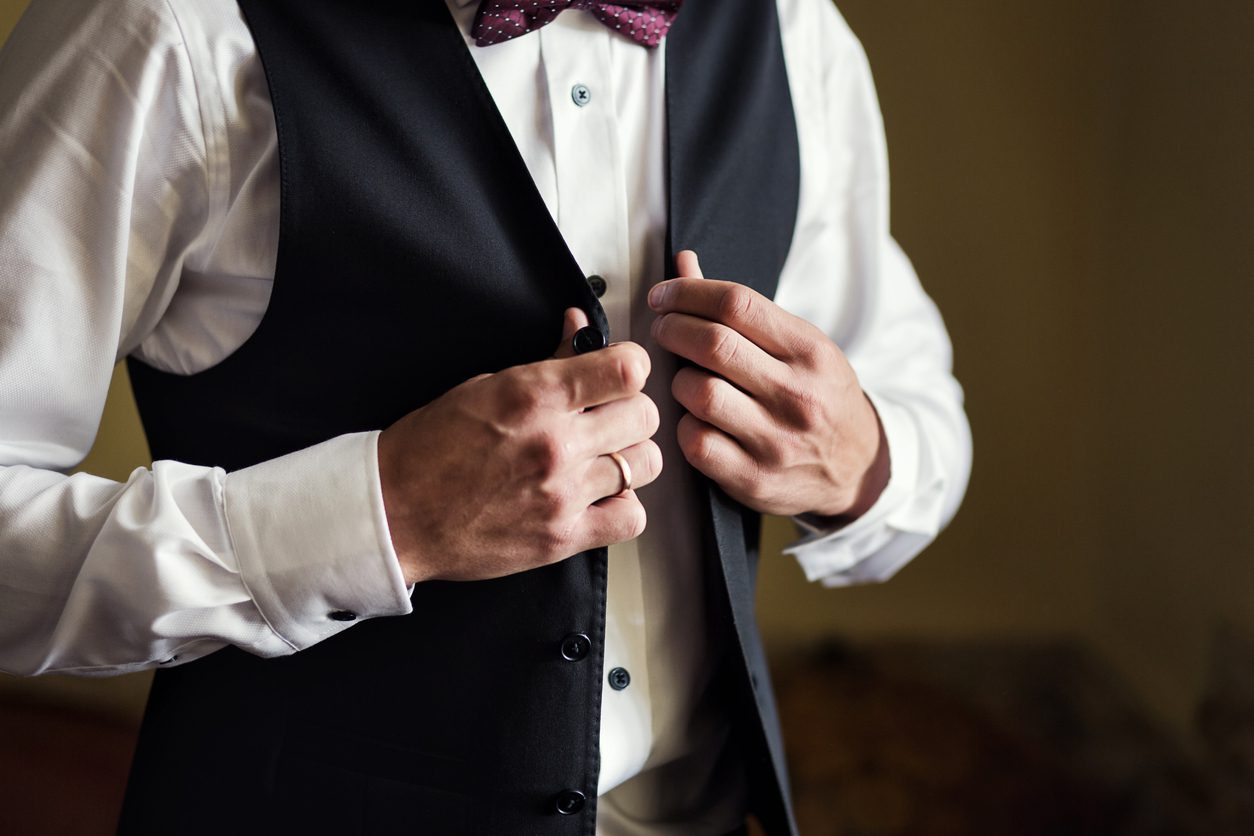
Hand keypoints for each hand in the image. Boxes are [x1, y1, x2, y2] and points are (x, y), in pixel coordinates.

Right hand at [379, 309, 661, 584]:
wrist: (394, 513)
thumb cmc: (430, 448)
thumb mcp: (485, 385)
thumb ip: (546, 360)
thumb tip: (579, 326)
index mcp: (533, 396)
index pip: (628, 369)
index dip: (629, 366)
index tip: (618, 372)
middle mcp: (554, 443)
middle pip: (645, 415)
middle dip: (630, 410)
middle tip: (608, 417)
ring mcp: (562, 493)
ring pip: (645, 464)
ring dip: (630, 456)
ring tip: (604, 457)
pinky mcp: (562, 536)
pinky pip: (632, 517)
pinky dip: (624, 506)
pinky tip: (600, 497)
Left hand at [649, 251, 887, 520]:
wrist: (859, 469)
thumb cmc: (819, 396)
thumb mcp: (800, 345)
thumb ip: (742, 310)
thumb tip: (684, 264)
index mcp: (809, 351)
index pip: (737, 303)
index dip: (688, 292)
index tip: (664, 296)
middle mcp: (796, 394)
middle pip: (713, 345)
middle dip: (672, 329)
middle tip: (663, 329)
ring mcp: (776, 440)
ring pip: (699, 393)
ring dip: (678, 380)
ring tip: (685, 378)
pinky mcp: (754, 478)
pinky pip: (697, 443)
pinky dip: (684, 426)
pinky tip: (694, 419)